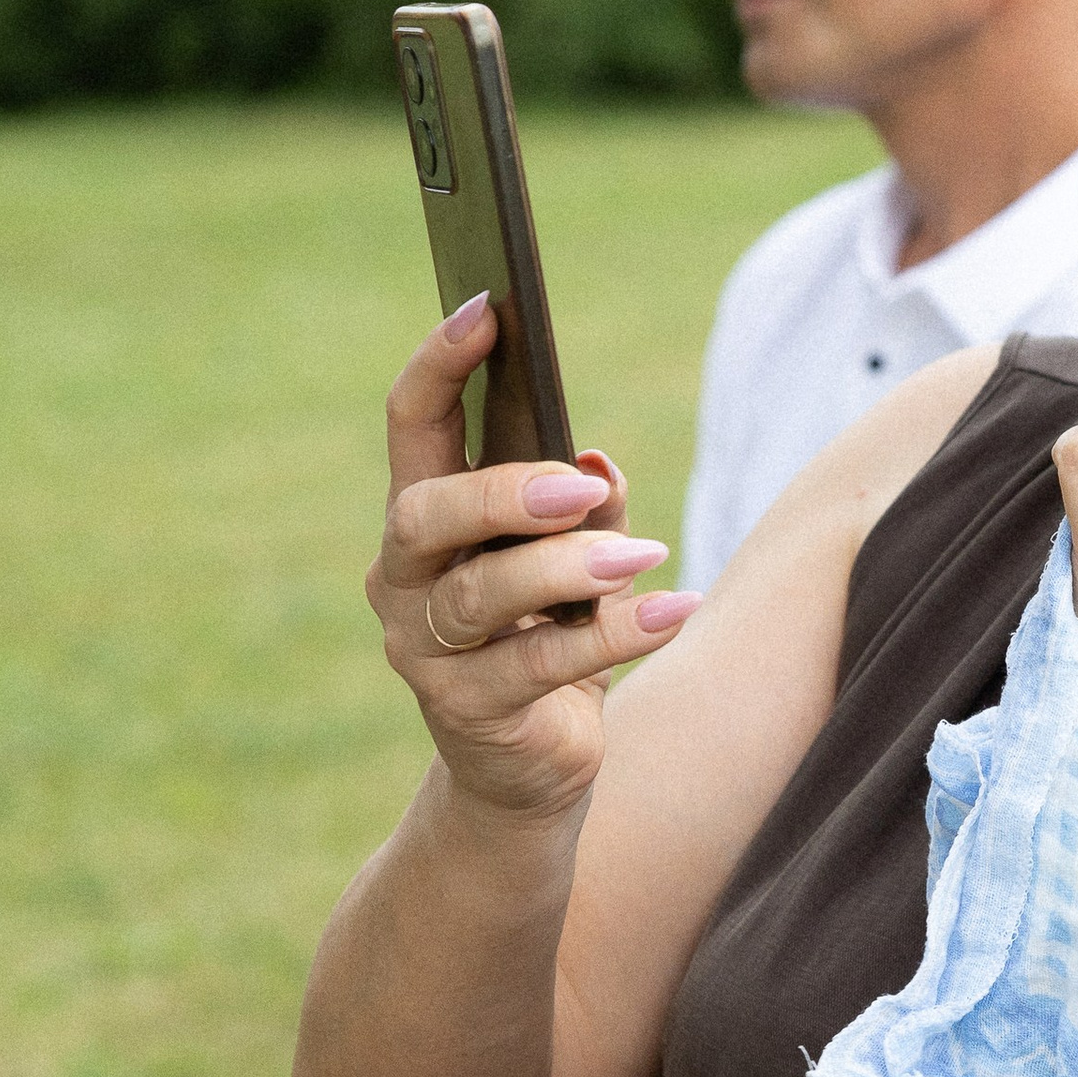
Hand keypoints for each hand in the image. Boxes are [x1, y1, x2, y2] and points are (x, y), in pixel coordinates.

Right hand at [369, 296, 702, 826]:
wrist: (528, 770)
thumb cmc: (551, 639)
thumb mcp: (576, 562)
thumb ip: (587, 508)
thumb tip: (597, 460)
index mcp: (425, 519)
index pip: (413, 425)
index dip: (440, 363)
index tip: (488, 306)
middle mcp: (403, 578)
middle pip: (427, 511)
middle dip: (504, 491)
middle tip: (578, 486)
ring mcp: (423, 649)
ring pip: (481, 593)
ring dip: (569, 569)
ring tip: (643, 555)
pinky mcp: (465, 711)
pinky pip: (535, 667)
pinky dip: (615, 634)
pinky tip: (675, 610)